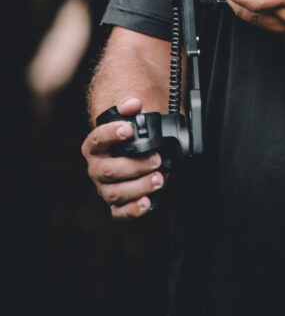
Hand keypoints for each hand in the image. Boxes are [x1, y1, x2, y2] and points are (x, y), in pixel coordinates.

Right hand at [81, 97, 166, 220]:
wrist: (132, 150)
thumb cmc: (130, 134)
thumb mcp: (131, 118)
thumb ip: (131, 108)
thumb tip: (133, 103)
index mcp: (95, 145)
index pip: (98, 139)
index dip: (111, 134)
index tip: (129, 129)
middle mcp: (97, 168)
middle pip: (109, 171)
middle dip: (134, 166)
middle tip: (156, 158)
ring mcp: (106, 187)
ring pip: (116, 193)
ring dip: (139, 187)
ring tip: (159, 178)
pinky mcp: (117, 203)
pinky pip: (120, 212)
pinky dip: (132, 210)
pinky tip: (146, 202)